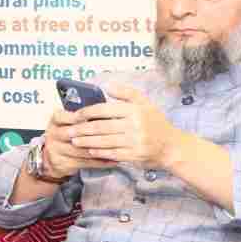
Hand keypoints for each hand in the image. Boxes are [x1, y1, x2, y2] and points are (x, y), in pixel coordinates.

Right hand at [41, 111, 110, 176]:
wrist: (52, 157)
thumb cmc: (67, 136)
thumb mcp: (70, 123)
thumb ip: (83, 118)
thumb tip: (107, 113)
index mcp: (55, 121)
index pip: (68, 116)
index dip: (83, 117)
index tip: (101, 117)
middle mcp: (53, 134)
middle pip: (74, 133)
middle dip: (94, 134)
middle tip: (114, 134)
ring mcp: (56, 150)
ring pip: (81, 150)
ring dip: (100, 150)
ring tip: (117, 148)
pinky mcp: (62, 163)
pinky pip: (84, 162)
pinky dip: (100, 161)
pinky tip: (112, 160)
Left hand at [64, 81, 179, 166]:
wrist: (172, 146)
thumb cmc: (155, 123)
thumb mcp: (145, 104)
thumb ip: (126, 93)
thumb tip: (107, 86)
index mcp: (134, 110)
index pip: (104, 109)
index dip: (86, 112)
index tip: (74, 115)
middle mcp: (134, 125)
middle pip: (100, 126)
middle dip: (81, 129)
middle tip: (68, 130)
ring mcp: (135, 141)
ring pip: (104, 141)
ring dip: (86, 141)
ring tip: (74, 140)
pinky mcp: (135, 155)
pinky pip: (112, 153)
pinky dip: (99, 152)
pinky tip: (89, 150)